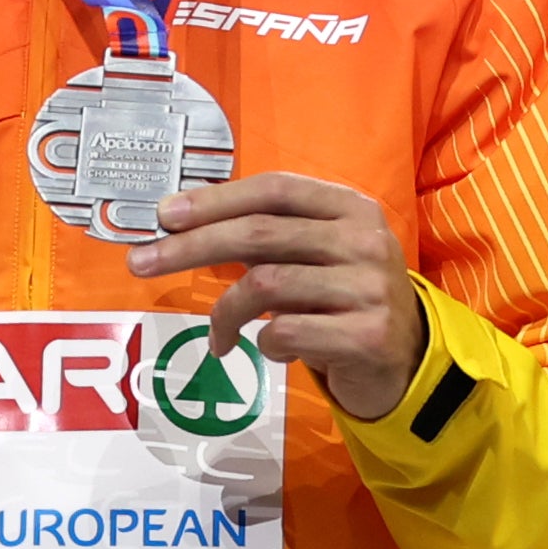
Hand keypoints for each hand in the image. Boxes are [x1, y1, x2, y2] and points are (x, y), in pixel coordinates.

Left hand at [132, 171, 418, 421]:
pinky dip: (263, 343)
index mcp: (352, 208)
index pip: (275, 189)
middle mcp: (365, 240)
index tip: (164, 215)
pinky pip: (285, 333)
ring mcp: (370, 287)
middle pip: (260, 233)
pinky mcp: (367, 335)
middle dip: (190, 247)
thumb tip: (180, 224)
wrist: (405, 359)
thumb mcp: (316, 257)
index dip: (216, 199)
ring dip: (225, 313)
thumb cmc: (343, 301)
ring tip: (218, 336)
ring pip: (265, 285)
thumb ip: (268, 237)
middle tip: (142, 263)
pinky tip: (271, 349)